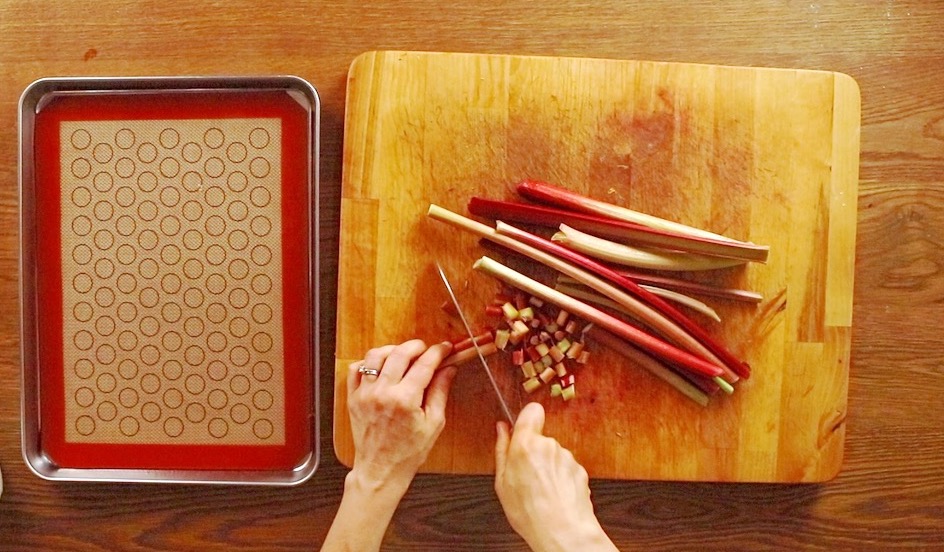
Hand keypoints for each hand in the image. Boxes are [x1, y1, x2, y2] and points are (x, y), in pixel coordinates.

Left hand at [347, 339, 456, 492]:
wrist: (381, 470)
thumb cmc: (408, 452)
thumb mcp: (433, 423)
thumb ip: (440, 392)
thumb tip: (448, 369)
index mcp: (406, 400)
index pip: (425, 364)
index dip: (437, 352)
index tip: (444, 348)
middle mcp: (383, 393)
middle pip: (400, 353)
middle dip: (416, 346)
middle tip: (425, 350)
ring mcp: (365, 394)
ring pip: (376, 355)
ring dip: (392, 350)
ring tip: (403, 356)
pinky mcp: (353, 398)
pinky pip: (356, 369)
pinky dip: (369, 362)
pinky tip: (381, 368)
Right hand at [494, 402, 617, 551]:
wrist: (562, 531)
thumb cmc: (530, 511)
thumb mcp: (502, 482)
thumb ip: (502, 450)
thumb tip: (502, 430)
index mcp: (526, 444)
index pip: (531, 411)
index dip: (527, 419)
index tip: (521, 431)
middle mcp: (549, 446)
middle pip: (540, 439)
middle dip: (533, 453)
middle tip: (525, 477)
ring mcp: (567, 458)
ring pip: (554, 455)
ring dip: (548, 468)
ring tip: (540, 492)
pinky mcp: (580, 470)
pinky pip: (566, 469)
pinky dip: (560, 479)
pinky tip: (554, 496)